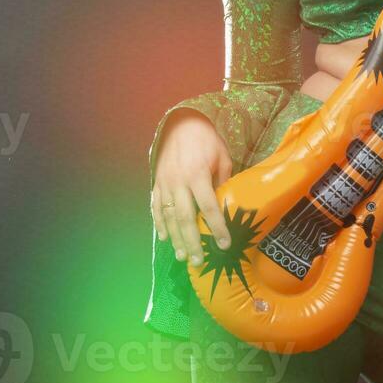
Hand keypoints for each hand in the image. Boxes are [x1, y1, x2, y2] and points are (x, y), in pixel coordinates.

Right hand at [150, 110, 233, 266]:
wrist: (181, 122)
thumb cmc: (207, 139)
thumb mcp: (223, 156)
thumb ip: (224, 180)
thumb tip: (227, 203)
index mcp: (198, 175)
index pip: (209, 208)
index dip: (216, 228)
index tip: (224, 245)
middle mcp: (179, 182)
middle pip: (186, 218)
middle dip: (193, 241)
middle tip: (199, 261)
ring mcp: (165, 183)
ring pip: (168, 216)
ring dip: (176, 238)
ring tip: (183, 256)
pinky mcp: (156, 182)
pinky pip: (155, 206)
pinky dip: (159, 224)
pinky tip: (164, 238)